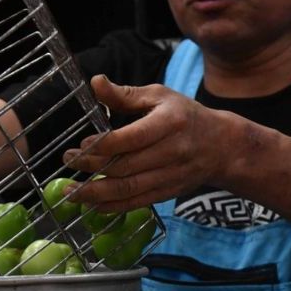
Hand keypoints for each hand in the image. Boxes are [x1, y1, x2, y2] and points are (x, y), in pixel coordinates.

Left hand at [63, 75, 247, 213]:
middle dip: (92, 167)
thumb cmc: (185, 116)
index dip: (103, 145)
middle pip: (125, 166)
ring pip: (128, 189)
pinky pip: (136, 203)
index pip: (131, 138)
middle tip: (68, 161)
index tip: (81, 145)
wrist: (222, 146)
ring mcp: (170, 176)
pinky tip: (92, 204)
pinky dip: (112, 207)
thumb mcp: (159, 96)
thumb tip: (96, 82)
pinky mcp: (167, 192)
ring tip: (70, 191)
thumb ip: (125, 94)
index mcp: (169, 123)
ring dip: (95, 194)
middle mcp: (171, 152)